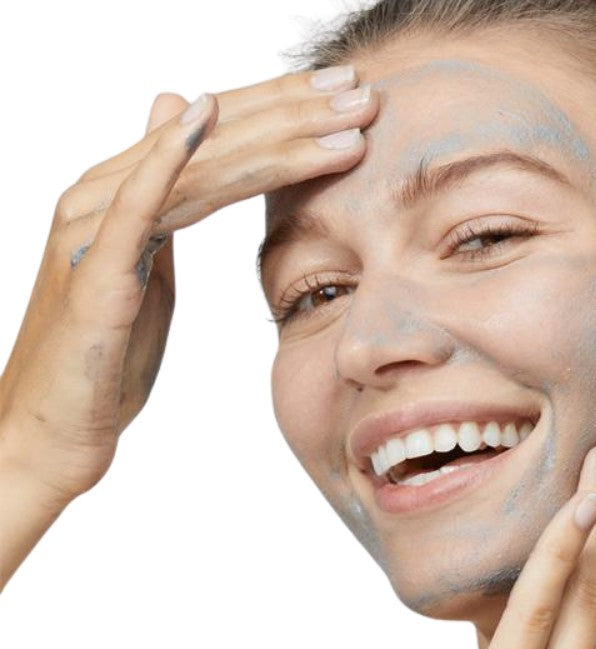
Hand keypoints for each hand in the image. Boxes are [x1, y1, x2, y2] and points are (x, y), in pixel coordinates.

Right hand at [0, 66, 376, 506]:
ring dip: (275, 141)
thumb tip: (180, 122)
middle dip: (295, 114)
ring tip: (341, 124)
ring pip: (196, 168)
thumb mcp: (148, 267)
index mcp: (126, 195)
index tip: (347, 96)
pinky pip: (134, 206)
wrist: (55, 429)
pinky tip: (203, 118)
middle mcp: (105, 195)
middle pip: (214, 139)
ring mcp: (95, 228)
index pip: (216, 136)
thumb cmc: (106, 358)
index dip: (283, 110)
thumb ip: (168, 201)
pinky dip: (166, 160)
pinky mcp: (93, 270)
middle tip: (362, 93)